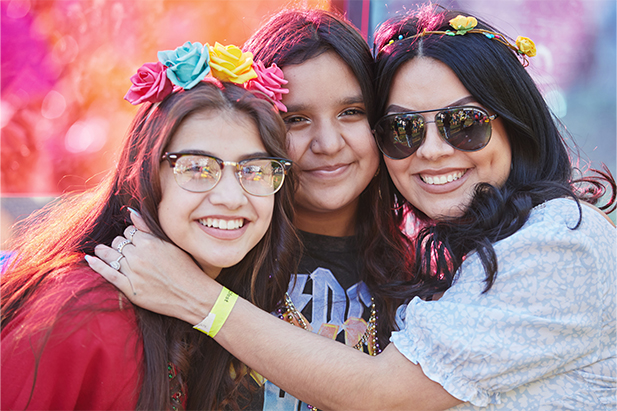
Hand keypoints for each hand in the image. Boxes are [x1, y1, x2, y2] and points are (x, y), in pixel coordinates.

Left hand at [86, 210, 216, 323]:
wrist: (193, 296)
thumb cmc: (187, 269)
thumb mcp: (171, 244)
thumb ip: (149, 228)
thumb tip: (132, 212)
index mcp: (150, 242)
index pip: (129, 231)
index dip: (130, 235)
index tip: (133, 240)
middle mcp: (139, 255)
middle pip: (118, 242)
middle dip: (119, 244)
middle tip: (123, 249)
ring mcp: (133, 272)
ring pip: (110, 255)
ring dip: (103, 251)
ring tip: (101, 251)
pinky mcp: (129, 288)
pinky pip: (107, 273)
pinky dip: (97, 265)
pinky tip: (90, 259)